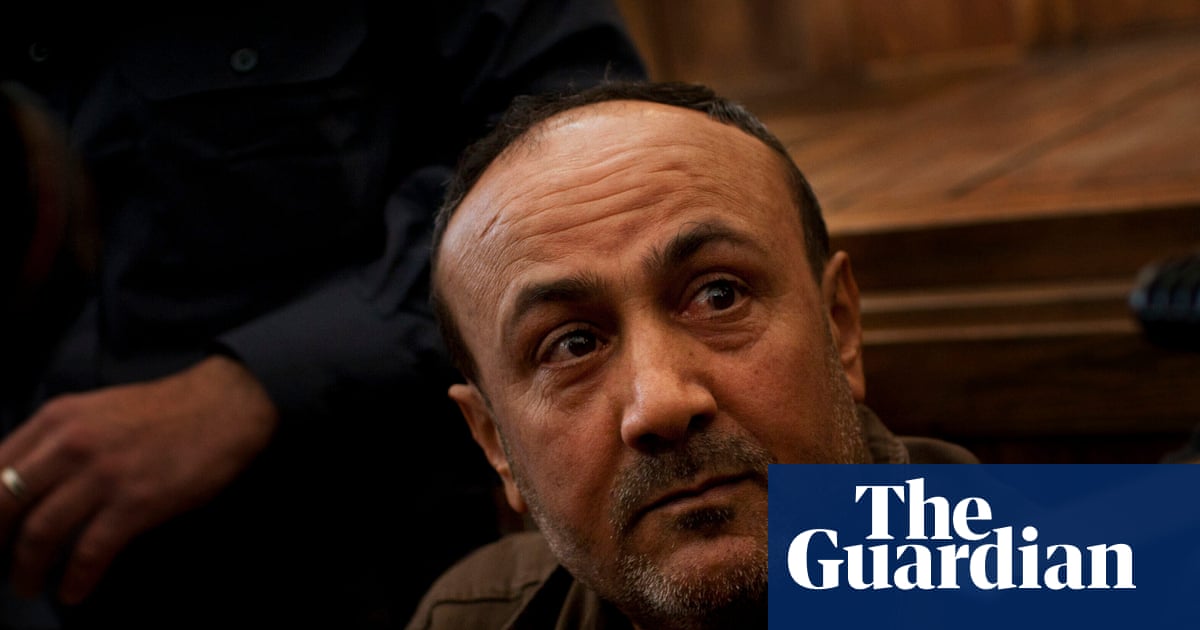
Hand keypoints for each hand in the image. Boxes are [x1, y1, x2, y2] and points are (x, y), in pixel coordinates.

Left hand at [0, 355, 278, 603]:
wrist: (225, 407)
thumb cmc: (164, 412)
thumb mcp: (95, 411)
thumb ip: (57, 440)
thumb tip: (21, 484)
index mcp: (56, 419)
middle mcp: (71, 445)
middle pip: (4, 503)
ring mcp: (104, 475)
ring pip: (40, 533)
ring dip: (26, 569)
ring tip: (27, 586)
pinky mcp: (136, 502)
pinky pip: (90, 551)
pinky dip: (75, 578)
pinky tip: (73, 591)